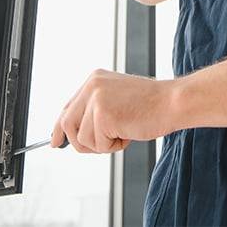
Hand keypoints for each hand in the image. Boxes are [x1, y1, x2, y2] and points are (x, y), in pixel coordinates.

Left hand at [50, 69, 175, 153]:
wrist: (171, 102)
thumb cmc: (149, 105)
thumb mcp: (116, 100)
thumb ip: (94, 110)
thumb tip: (72, 132)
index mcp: (93, 80)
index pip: (68, 107)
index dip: (59, 127)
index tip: (55, 142)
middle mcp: (91, 85)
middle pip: (67, 123)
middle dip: (80, 142)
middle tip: (104, 142)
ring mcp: (96, 98)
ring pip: (82, 138)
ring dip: (103, 144)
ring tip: (122, 132)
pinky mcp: (103, 114)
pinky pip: (98, 144)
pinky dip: (113, 146)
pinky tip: (128, 132)